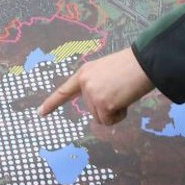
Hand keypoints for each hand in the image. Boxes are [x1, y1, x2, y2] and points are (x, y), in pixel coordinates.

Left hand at [36, 47, 154, 124]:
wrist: (144, 63)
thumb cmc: (132, 67)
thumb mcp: (107, 73)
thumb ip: (98, 87)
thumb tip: (101, 110)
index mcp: (85, 73)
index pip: (64, 91)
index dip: (51, 103)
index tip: (40, 113)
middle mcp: (85, 83)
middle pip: (92, 110)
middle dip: (108, 106)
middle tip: (121, 90)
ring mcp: (92, 94)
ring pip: (101, 118)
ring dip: (114, 112)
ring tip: (124, 94)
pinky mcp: (103, 104)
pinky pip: (109, 121)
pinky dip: (119, 116)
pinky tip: (125, 101)